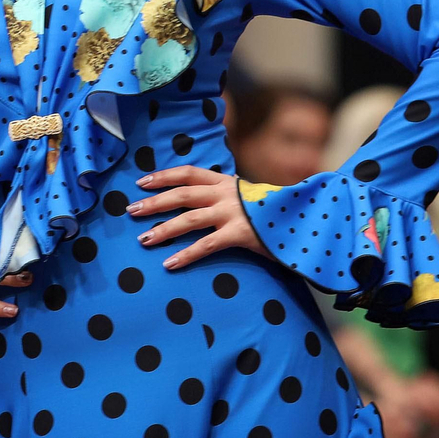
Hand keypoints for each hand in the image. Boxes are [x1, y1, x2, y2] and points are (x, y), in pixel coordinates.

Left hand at [130, 166, 267, 269]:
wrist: (307, 218)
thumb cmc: (274, 211)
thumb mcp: (248, 196)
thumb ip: (226, 195)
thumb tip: (200, 198)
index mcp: (227, 182)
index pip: (189, 173)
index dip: (164, 176)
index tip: (142, 182)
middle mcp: (227, 194)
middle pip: (182, 195)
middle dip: (154, 202)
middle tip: (131, 210)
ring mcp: (233, 213)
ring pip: (189, 220)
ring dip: (163, 230)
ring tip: (143, 240)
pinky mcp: (240, 234)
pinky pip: (207, 245)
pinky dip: (186, 255)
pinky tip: (169, 264)